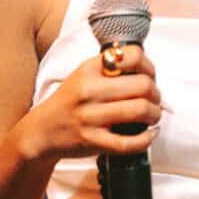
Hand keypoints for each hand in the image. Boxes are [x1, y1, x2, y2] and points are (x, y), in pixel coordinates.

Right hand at [22, 44, 162, 161]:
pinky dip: (146, 139)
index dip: (149, 67)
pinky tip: (148, 135)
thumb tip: (145, 69)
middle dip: (156, 95)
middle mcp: (89, 91)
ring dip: (154, 114)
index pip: (133, 56)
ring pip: (140, 111)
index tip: (149, 77)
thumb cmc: (68, 103)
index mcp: (89, 70)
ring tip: (152, 116)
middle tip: (154, 100)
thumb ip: (109, 69)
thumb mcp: (83, 75)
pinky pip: (130, 142)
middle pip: (143, 86)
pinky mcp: (93, 141)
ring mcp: (90, 117)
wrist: (42, 131)